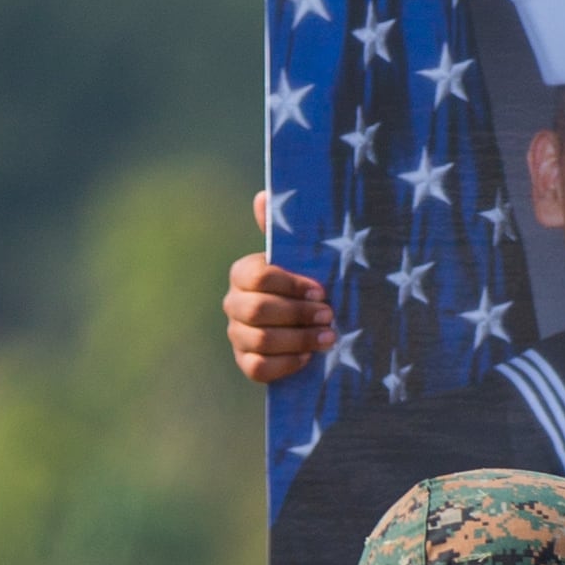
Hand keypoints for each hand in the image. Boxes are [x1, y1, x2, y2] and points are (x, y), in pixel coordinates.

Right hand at [226, 190, 338, 383]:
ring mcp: (237, 335)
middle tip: (330, 316)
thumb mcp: (301, 257)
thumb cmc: (307, 284)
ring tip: (329, 337)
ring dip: (299, 339)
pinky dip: (285, 364)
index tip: (322, 290)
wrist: (311, 324)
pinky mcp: (245, 362)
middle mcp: (234, 303)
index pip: (258, 276)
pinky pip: (257, 368)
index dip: (291, 285)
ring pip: (259, 340)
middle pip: (258, 310)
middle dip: (298, 314)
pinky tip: (308, 358)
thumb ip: (283, 230)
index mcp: (243, 273)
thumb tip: (263, 196)